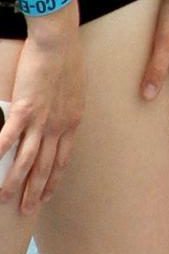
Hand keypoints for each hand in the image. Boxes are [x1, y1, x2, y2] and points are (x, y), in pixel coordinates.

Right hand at [0, 12, 84, 214]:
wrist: (60, 44)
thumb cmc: (69, 62)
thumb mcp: (76, 92)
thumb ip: (67, 111)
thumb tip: (62, 120)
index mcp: (72, 121)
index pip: (62, 158)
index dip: (54, 178)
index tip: (47, 194)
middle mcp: (59, 126)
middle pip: (45, 165)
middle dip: (35, 190)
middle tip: (27, 209)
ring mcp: (42, 120)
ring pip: (27, 159)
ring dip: (15, 181)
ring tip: (5, 198)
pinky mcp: (25, 109)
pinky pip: (9, 137)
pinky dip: (0, 153)